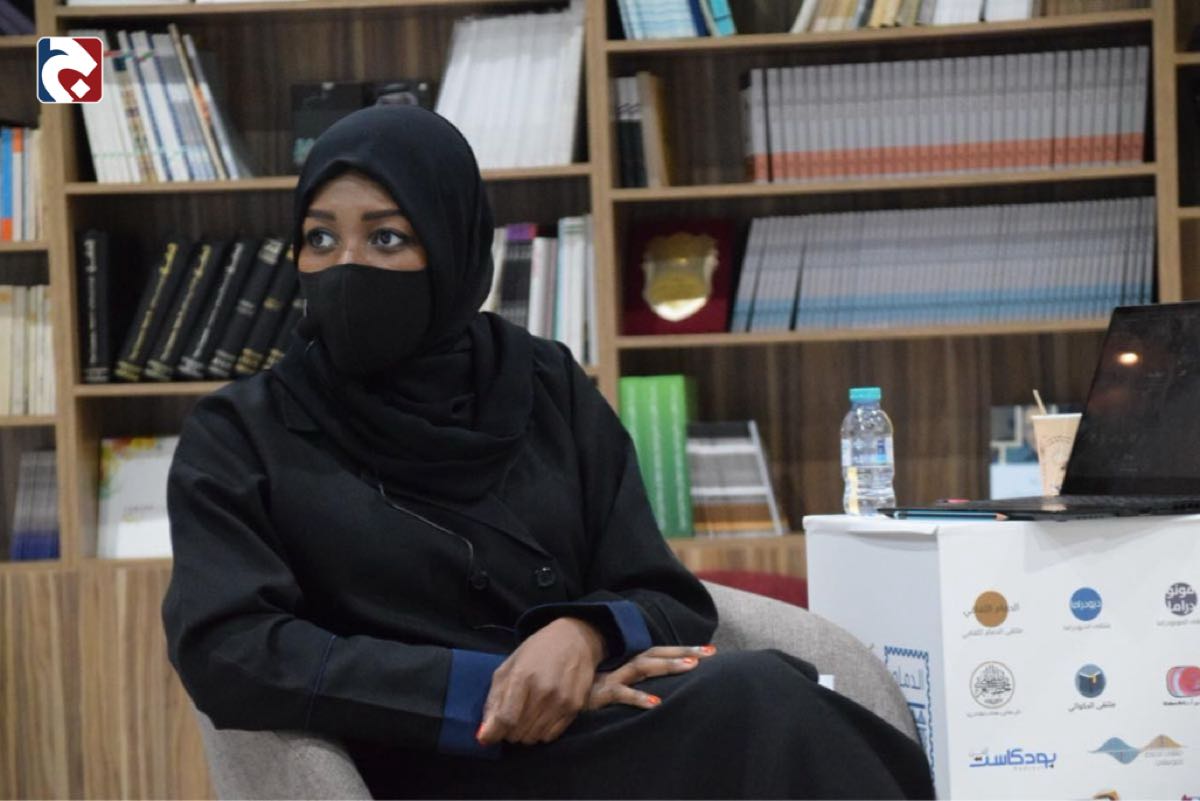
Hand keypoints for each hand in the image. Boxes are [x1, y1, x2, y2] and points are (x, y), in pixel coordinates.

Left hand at [477, 617, 605, 746]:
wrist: (575, 639)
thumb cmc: (538, 650)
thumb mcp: (510, 666)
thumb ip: (494, 698)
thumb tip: (484, 733)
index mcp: (523, 676)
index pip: (505, 719)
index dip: (493, 733)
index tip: (487, 736)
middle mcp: (544, 691)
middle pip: (518, 732)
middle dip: (508, 730)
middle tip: (510, 718)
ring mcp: (562, 701)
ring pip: (533, 738)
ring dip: (525, 732)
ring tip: (526, 715)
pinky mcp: (575, 708)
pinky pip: (550, 736)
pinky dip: (541, 732)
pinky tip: (542, 716)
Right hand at [586, 644, 716, 710]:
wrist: (552, 696)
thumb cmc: (583, 696)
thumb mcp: (610, 689)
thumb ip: (629, 686)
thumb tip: (658, 692)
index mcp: (625, 665)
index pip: (657, 653)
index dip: (681, 650)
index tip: (709, 650)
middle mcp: (621, 667)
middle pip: (656, 654)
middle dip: (683, 651)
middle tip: (710, 652)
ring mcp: (611, 679)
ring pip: (643, 667)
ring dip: (668, 665)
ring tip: (691, 666)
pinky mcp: (600, 694)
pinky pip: (622, 694)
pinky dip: (639, 698)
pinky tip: (657, 704)